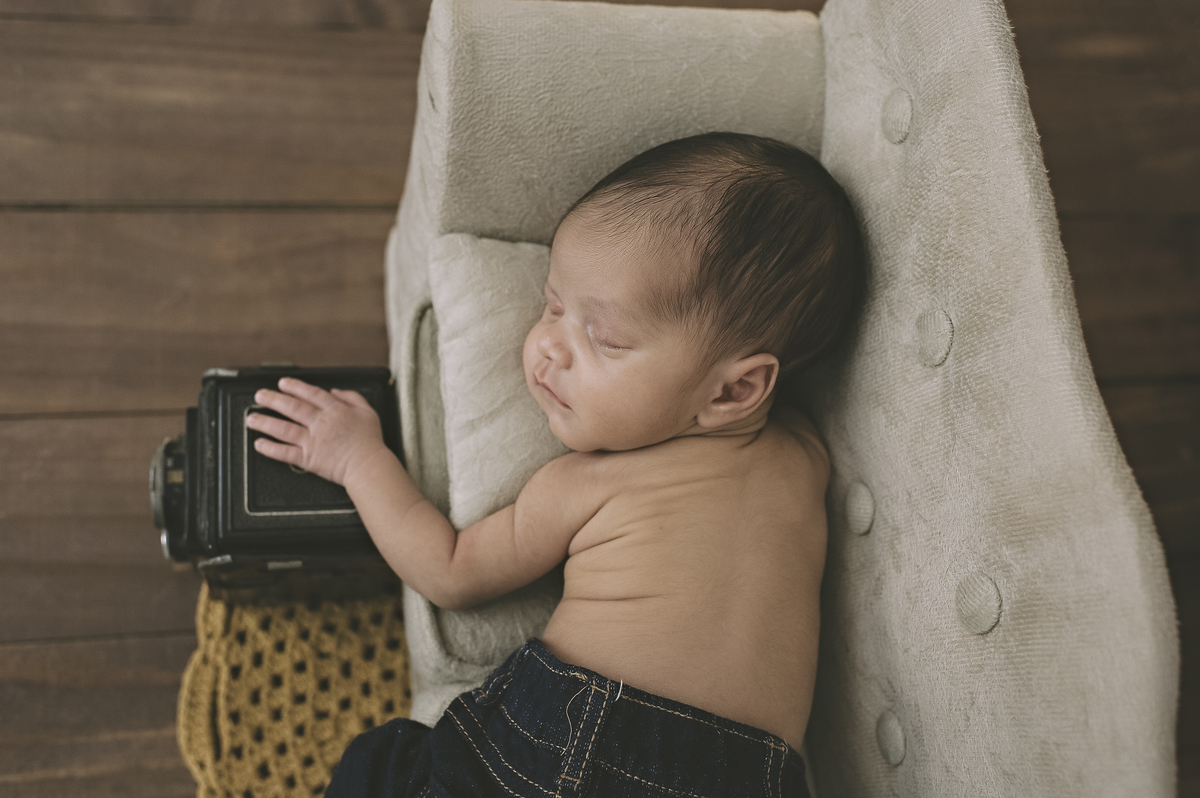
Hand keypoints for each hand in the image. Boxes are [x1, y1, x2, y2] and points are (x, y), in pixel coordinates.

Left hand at [246, 377, 387, 485]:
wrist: (368, 466)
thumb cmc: (370, 442)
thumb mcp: (368, 412)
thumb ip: (352, 397)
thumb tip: (336, 392)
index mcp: (334, 411)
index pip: (310, 394)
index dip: (295, 387)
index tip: (283, 383)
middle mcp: (320, 424)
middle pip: (292, 408)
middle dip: (273, 400)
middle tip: (260, 396)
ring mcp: (312, 441)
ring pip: (284, 429)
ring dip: (265, 423)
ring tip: (252, 419)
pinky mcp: (308, 459)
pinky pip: (285, 453)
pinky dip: (270, 449)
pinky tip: (260, 444)